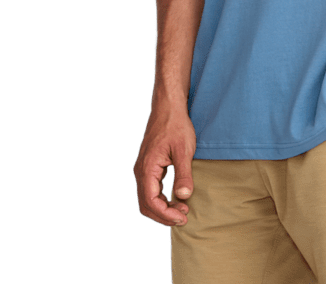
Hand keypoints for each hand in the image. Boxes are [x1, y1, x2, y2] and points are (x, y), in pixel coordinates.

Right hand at [134, 107, 196, 226]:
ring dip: (162, 208)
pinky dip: (161, 199)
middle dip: (163, 215)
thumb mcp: (183, 150)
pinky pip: (151, 189)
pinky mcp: (148, 166)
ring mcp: (143, 169)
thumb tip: (184, 197)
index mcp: (147, 169)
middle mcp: (141, 171)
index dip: (166, 214)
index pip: (151, 202)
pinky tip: (176, 198)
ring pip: (147, 198)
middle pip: (146, 204)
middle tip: (184, 217)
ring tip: (182, 209)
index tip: (183, 217)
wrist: (168, 107)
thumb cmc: (176, 125)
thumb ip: (183, 174)